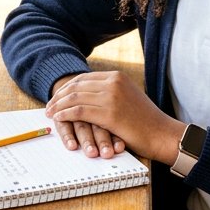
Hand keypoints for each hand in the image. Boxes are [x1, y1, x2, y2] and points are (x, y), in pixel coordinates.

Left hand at [46, 70, 181, 163]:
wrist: (161, 133)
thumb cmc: (145, 121)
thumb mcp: (128, 97)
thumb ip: (112, 92)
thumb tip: (91, 95)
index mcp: (117, 76)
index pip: (83, 78)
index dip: (67, 87)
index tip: (57, 96)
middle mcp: (114, 82)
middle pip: (76, 85)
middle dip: (59, 96)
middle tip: (49, 105)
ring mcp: (111, 96)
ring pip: (75, 97)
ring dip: (58, 105)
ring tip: (50, 113)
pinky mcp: (109, 113)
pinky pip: (79, 111)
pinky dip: (65, 114)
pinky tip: (58, 118)